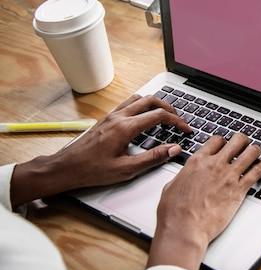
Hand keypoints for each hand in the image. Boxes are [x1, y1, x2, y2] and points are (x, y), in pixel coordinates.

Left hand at [10, 94, 191, 206]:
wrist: (66, 168)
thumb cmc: (92, 170)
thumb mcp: (127, 169)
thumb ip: (153, 158)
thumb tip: (173, 149)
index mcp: (125, 128)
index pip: (158, 116)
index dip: (177, 121)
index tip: (186, 129)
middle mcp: (118, 117)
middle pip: (151, 101)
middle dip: (169, 108)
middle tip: (179, 119)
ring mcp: (111, 116)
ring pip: (139, 98)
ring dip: (155, 104)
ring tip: (165, 115)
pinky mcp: (107, 118)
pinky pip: (128, 103)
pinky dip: (142, 105)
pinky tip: (144, 117)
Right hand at [147, 133, 260, 269]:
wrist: (185, 229)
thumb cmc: (175, 212)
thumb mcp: (172, 186)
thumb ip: (184, 176)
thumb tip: (186, 175)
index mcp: (197, 161)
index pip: (217, 140)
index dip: (224, 141)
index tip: (226, 145)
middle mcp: (214, 165)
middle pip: (237, 141)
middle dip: (243, 141)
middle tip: (245, 145)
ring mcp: (228, 176)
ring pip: (251, 152)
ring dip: (255, 151)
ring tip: (257, 153)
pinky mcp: (239, 190)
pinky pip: (257, 172)